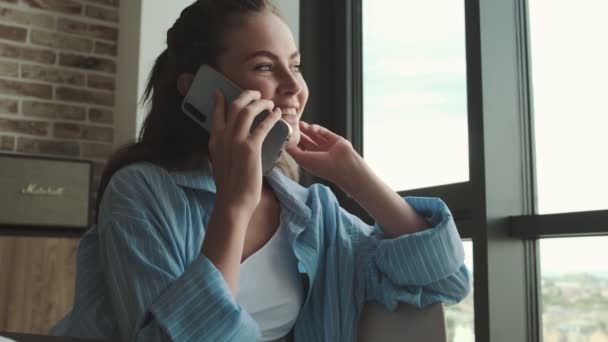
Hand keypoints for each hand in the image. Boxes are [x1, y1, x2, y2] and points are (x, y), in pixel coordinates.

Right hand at [208, 90, 281, 216]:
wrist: (233, 201)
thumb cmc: (230, 186)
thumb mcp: (220, 162)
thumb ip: (224, 148)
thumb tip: (233, 142)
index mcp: (214, 140)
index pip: (216, 114)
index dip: (220, 101)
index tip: (222, 92)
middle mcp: (223, 137)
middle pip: (234, 106)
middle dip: (246, 96)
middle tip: (255, 94)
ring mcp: (236, 141)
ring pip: (248, 111)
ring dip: (260, 103)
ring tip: (269, 103)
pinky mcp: (250, 148)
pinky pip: (263, 126)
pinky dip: (272, 118)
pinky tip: (278, 115)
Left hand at [286, 121, 360, 185]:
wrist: (343, 166)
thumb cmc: (322, 166)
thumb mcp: (302, 159)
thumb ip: (292, 151)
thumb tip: (284, 143)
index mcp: (310, 160)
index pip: (300, 149)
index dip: (293, 142)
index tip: (286, 133)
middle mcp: (318, 154)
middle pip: (306, 141)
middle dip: (299, 134)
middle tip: (292, 125)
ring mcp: (327, 146)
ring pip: (315, 135)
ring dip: (307, 129)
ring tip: (299, 123)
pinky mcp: (334, 139)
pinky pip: (324, 132)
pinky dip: (317, 129)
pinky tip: (311, 127)